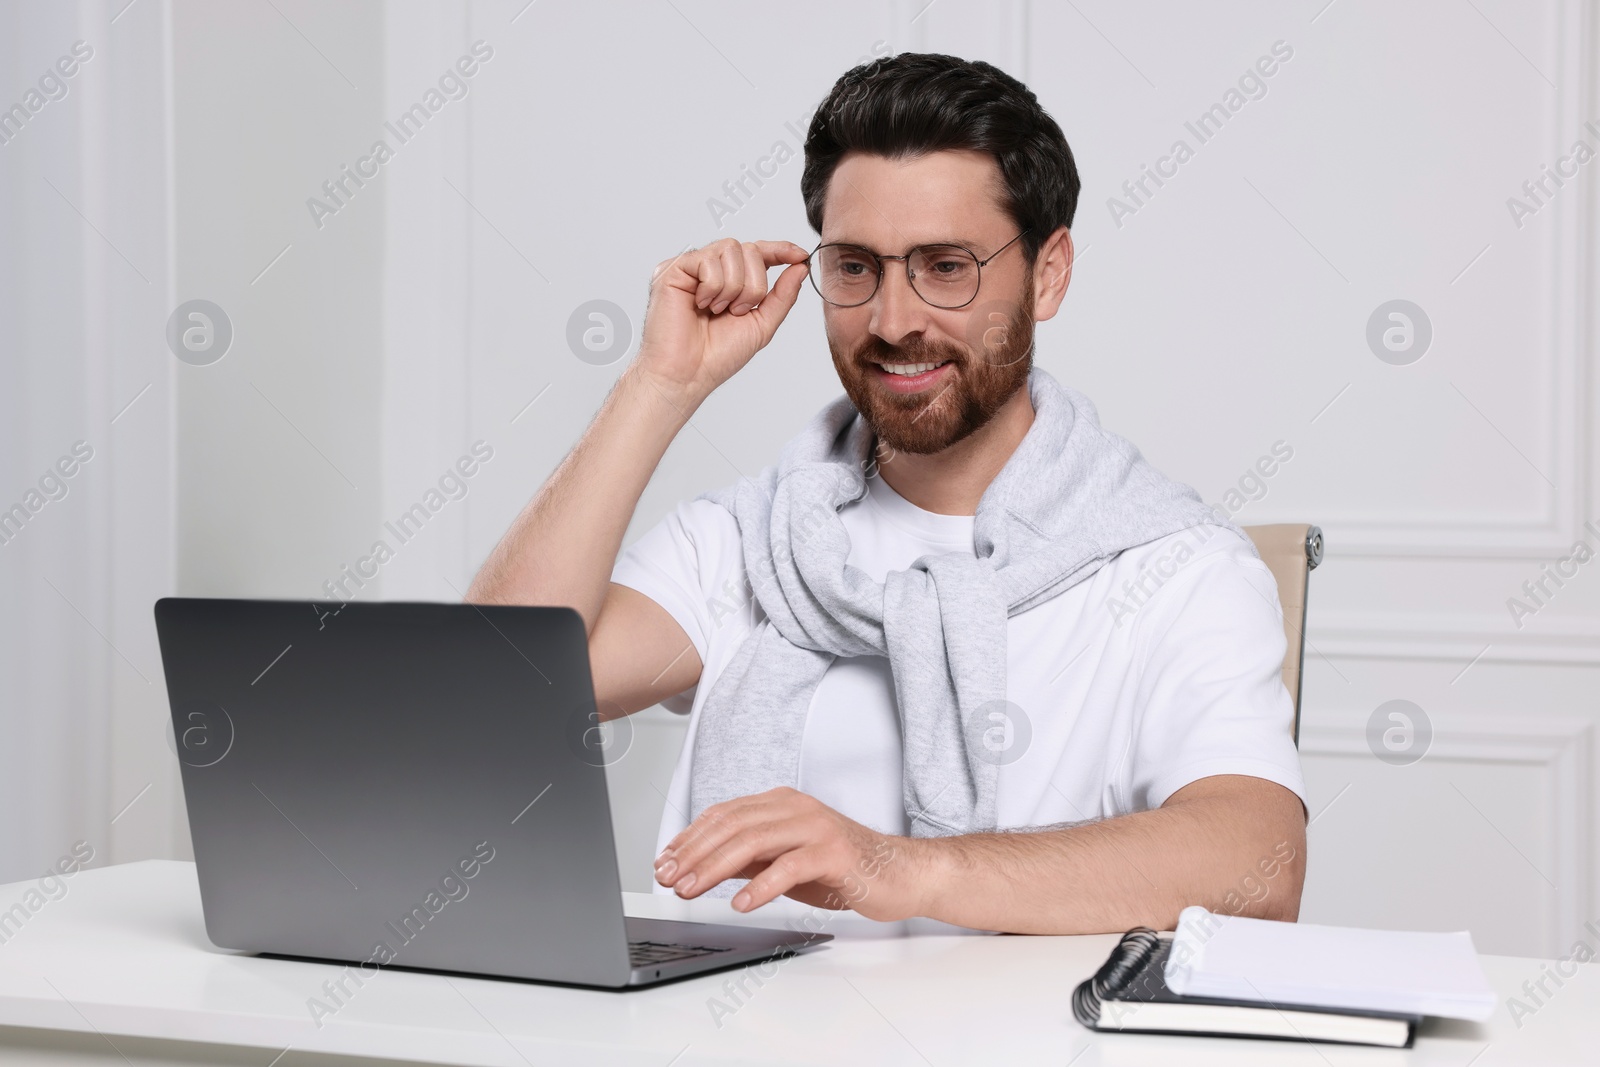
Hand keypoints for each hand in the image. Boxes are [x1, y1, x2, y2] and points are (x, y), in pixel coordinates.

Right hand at [632, 238, 809, 405]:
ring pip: (730, 249)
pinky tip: (701, 305)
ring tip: (718, 311)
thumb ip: (782, 295)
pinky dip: (712, 286)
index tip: (800, 255)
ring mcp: (691, 267)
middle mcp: (710, 269)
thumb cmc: (717, 356)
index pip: (758, 252)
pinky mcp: (673, 269)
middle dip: (753, 284)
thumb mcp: (761, 324)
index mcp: (731, 280)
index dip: (780, 250)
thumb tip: (800, 267)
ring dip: (733, 286)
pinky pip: (707, 259)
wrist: (688, 375)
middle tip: (737, 311)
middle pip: (748, 249)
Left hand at [653, 786, 925, 920]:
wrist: (899, 874)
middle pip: (732, 825)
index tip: (664, 861)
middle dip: (694, 853)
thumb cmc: (843, 868)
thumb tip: (704, 866)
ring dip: (715, 867)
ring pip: (753, 841)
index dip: (689, 838)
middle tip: (669, 878)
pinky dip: (761, 885)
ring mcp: (815, 827)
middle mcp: (796, 808)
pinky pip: (789, 866)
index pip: (724, 815)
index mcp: (781, 804)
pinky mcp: (833, 852)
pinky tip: (742, 903)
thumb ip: (749, 858)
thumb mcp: (785, 862)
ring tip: (691, 889)